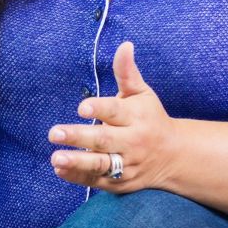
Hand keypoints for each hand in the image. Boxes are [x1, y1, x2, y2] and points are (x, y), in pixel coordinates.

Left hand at [48, 41, 176, 192]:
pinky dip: (78, 177)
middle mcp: (131, 142)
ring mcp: (126, 164)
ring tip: (56, 158)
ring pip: (101, 165)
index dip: (99, 109)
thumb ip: (127, 72)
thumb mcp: (142, 94)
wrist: (173, 156)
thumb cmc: (150, 118)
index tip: (81, 107)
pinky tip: (60, 169)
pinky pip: (97, 181)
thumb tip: (125, 45)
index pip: (116, 111)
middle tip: (54, 133)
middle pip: (104, 140)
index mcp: (136, 117)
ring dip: (77, 162)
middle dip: (79, 137)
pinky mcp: (119, 183)